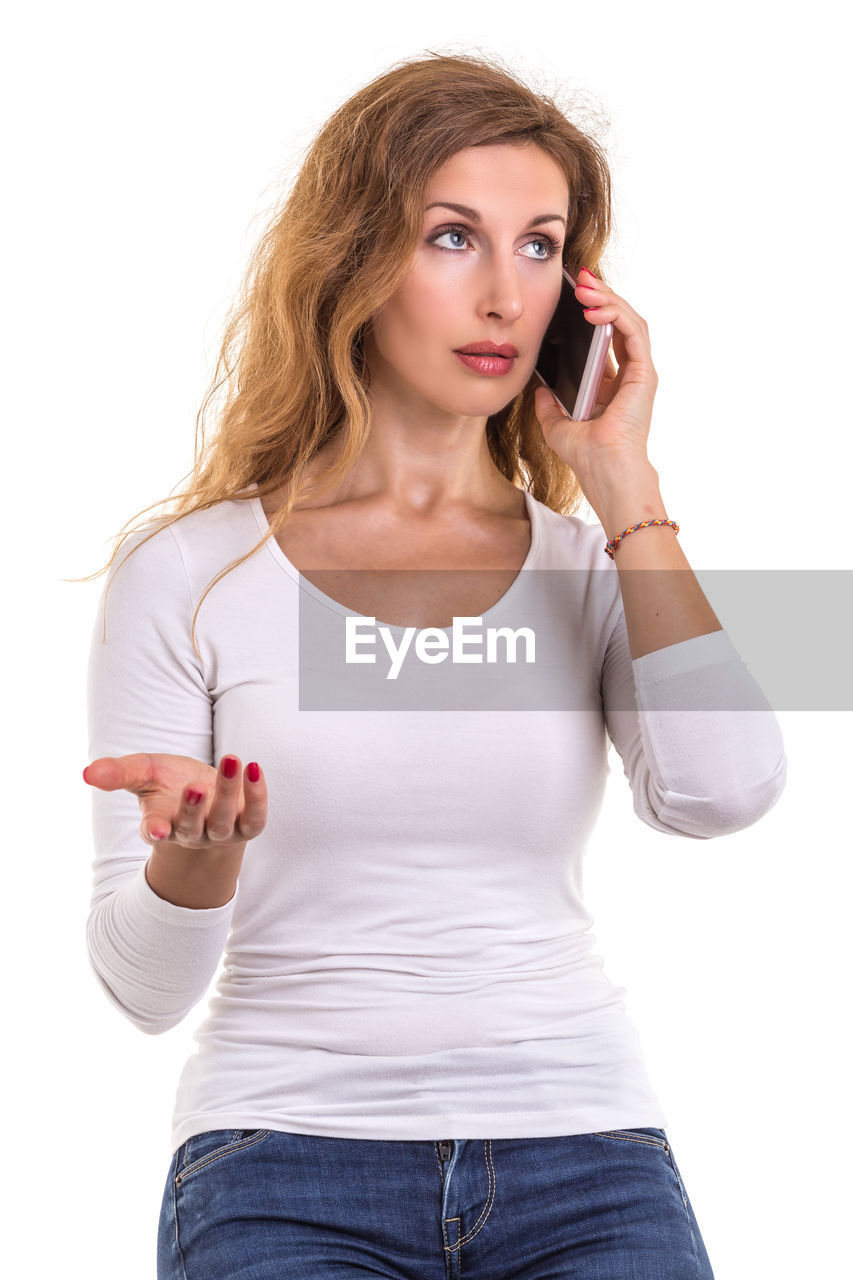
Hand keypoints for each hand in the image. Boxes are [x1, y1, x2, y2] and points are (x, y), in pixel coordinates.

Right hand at [82, 753, 267, 849]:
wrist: (209, 794)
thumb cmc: (171, 784)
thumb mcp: (143, 773)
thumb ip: (118, 773)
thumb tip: (88, 772)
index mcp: (162, 825)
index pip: (155, 831)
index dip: (154, 830)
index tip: (155, 830)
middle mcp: (192, 833)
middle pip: (192, 826)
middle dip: (193, 808)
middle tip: (195, 785)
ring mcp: (221, 832)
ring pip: (225, 820)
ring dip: (229, 791)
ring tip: (232, 758)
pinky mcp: (248, 825)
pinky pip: (255, 817)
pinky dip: (257, 796)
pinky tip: (254, 769)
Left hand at [533, 266, 658, 477]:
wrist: (603, 471)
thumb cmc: (586, 455)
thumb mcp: (555, 424)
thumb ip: (549, 404)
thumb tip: (539, 387)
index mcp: (611, 384)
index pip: (604, 336)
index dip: (591, 311)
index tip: (573, 293)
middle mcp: (628, 375)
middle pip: (618, 322)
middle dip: (599, 295)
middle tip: (579, 278)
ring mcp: (640, 372)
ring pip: (628, 320)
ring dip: (607, 298)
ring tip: (584, 285)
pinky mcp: (645, 373)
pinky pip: (633, 332)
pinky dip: (615, 314)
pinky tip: (594, 307)